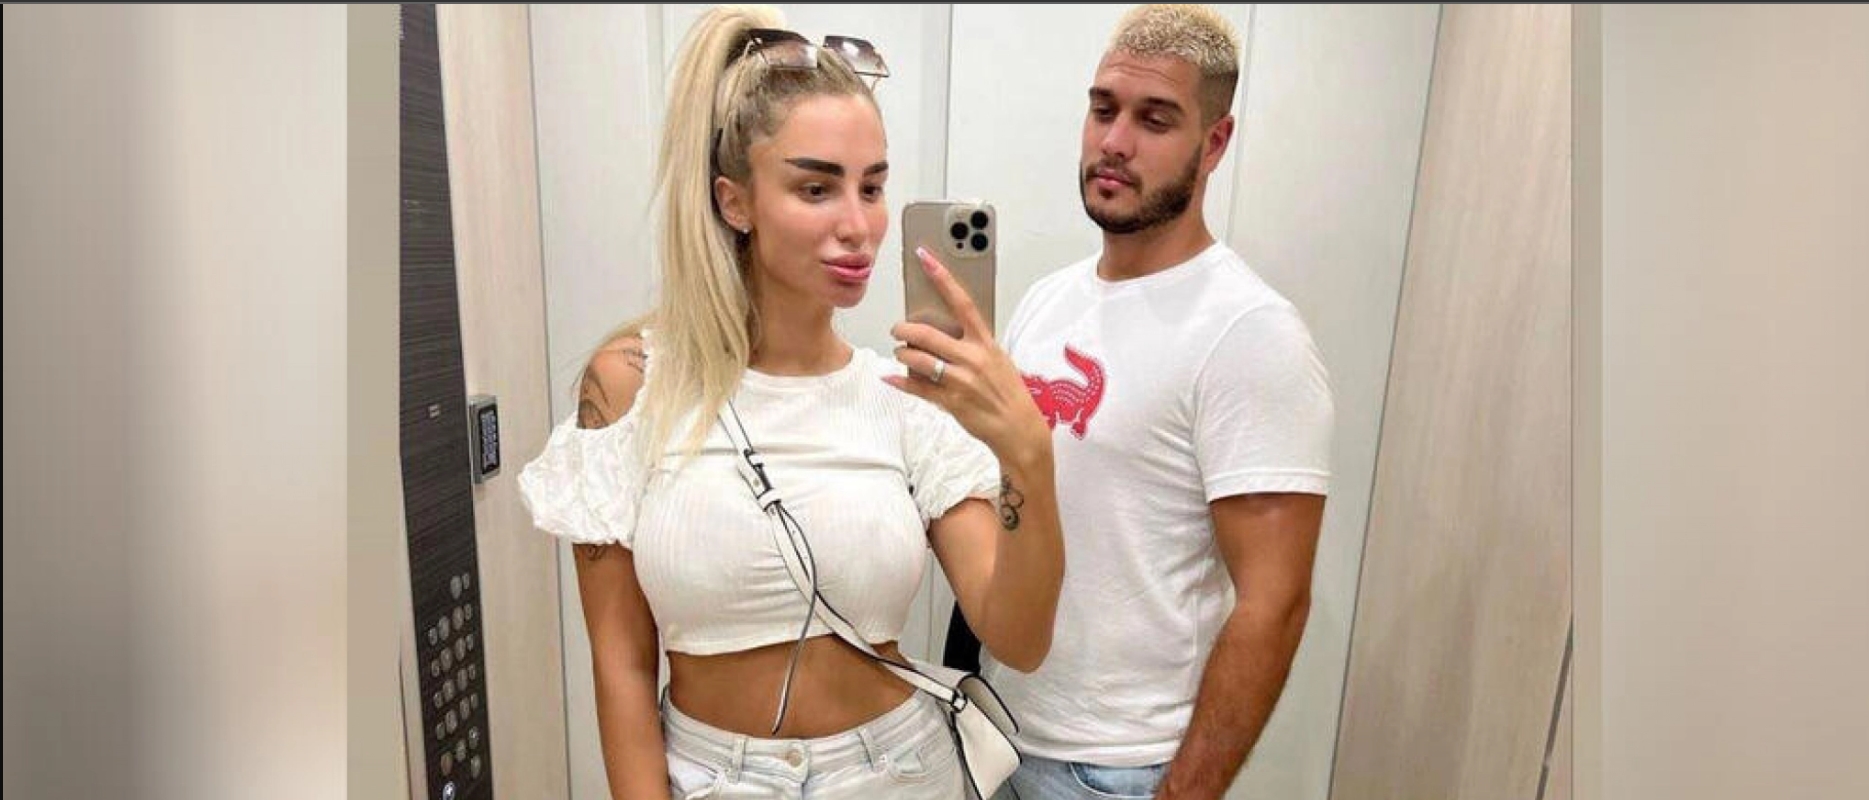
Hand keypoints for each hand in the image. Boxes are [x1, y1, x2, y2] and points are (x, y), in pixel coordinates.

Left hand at [883, 247, 1049, 465]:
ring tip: (901, 354)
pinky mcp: (951, 402)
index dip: (941, 277)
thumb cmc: (1007, 391)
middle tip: (897, 330)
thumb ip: (971, 343)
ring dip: (902, 354)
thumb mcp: (996, 358)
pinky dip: (899, 381)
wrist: (1019, 427)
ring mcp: (960, 381)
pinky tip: (891, 377)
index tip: (925, 258)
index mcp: (985, 342)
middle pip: (926, 334)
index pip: (961, 301)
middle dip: (903, 330)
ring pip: (916, 360)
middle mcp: (972, 358)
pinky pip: (916, 387)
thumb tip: (942, 330)